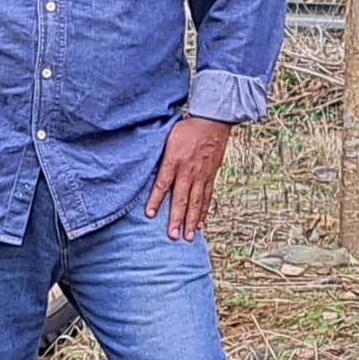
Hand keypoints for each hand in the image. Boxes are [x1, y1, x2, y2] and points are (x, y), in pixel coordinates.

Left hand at [147, 115, 232, 240]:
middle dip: (176, 219)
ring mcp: (201, 176)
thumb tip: (146, 168)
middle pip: (181, 198)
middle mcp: (188, 171)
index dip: (155, 200)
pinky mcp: (210, 177)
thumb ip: (160, 156)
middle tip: (173, 236)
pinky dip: (204, 212)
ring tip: (189, 237)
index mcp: (174, 161)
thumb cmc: (187, 129)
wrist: (212, 122)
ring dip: (192, 221)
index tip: (149, 214)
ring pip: (196, 202)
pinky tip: (200, 223)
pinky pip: (207, 197)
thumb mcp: (168, 138)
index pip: (163, 184)